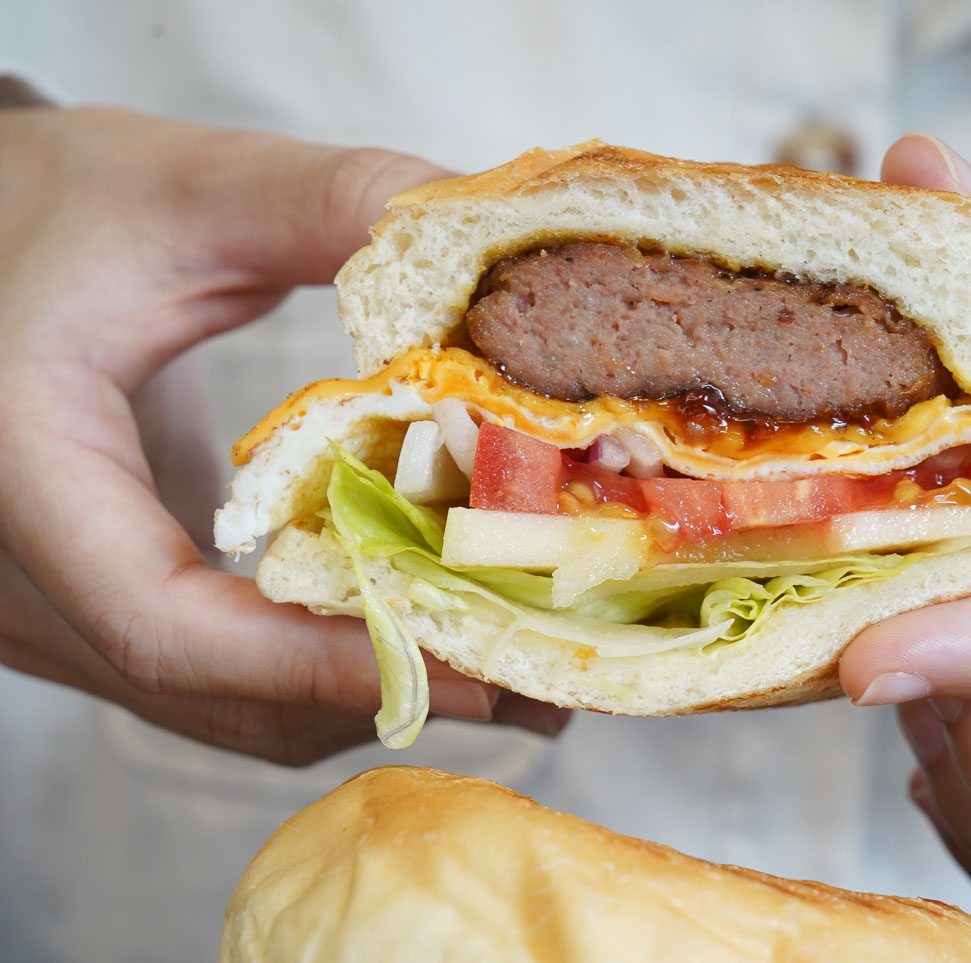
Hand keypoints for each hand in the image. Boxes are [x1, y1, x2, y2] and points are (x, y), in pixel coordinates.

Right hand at [0, 107, 567, 763]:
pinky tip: (422, 626)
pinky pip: (223, 685)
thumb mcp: (193, 187)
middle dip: (389, 688)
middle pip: (220, 698)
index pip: (167, 627)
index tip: (475, 654)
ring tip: (511, 667)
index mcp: (20, 470)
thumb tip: (502, 265)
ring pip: (227, 713)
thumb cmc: (62, 202)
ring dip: (371, 694)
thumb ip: (341, 207)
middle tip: (537, 675)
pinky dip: (328, 671)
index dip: (329, 661)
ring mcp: (53, 612)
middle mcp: (16, 579)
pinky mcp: (99, 612)